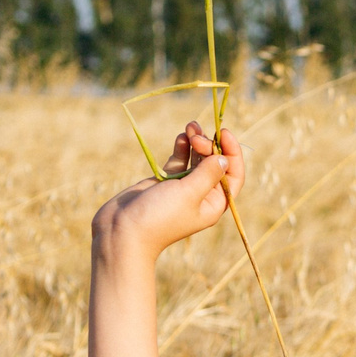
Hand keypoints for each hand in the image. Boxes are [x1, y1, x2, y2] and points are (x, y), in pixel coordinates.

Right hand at [91, 122, 243, 260]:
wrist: (122, 231)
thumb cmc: (159, 217)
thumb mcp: (189, 193)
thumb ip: (207, 174)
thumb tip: (225, 158)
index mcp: (215, 204)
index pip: (233, 175)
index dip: (233, 152)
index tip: (225, 132)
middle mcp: (202, 196)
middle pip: (215, 164)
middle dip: (210, 145)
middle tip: (197, 135)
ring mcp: (183, 188)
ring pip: (196, 160)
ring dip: (196, 142)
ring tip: (191, 126)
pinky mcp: (165, 182)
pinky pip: (179, 161)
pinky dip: (182, 148)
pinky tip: (182, 135)